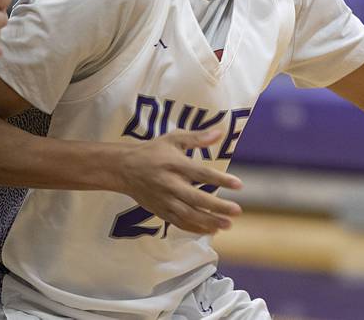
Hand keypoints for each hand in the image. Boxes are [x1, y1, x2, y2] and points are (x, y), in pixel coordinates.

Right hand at [114, 128, 243, 234]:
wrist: (124, 168)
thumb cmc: (153, 151)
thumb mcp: (174, 138)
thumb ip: (197, 137)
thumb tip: (220, 133)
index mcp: (176, 165)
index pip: (202, 174)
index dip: (221, 180)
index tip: (239, 184)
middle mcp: (170, 184)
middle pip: (196, 198)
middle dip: (217, 207)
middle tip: (237, 211)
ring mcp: (164, 200)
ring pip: (188, 215)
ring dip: (208, 221)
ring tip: (227, 225)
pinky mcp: (160, 211)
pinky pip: (178, 223)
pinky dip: (194, 228)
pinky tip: (210, 230)